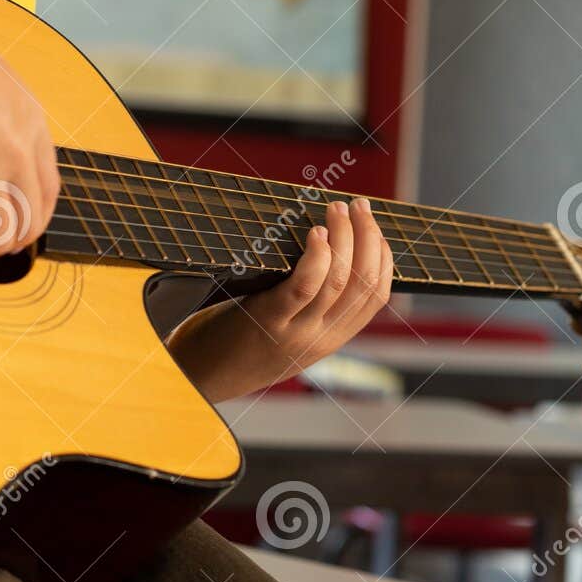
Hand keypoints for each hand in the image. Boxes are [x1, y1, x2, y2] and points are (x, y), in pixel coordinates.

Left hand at [166, 196, 392, 399]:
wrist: (200, 377)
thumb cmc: (236, 341)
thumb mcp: (285, 330)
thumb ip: (308, 306)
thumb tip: (323, 251)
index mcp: (330, 338)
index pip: (376, 296)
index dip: (382, 256)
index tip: (374, 226)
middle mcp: (320, 338)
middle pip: (363, 284)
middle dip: (368, 237)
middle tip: (358, 205)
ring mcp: (295, 332)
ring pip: (338, 281)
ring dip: (343, 237)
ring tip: (335, 208)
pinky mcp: (266, 321)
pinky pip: (302, 288)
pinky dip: (314, 258)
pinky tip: (314, 234)